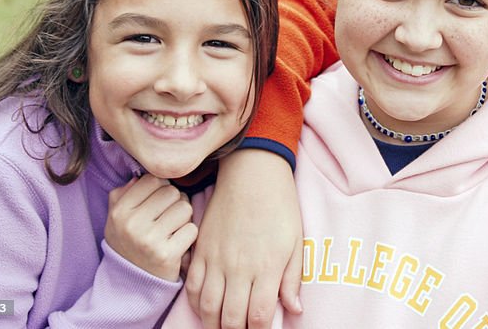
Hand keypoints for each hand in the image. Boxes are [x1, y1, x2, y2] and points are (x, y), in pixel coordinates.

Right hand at [105, 174, 197, 281]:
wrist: (131, 284)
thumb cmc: (130, 243)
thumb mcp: (117, 218)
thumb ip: (125, 193)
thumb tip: (140, 174)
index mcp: (119, 211)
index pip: (153, 180)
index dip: (161, 188)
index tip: (157, 202)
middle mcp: (132, 224)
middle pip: (172, 192)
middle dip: (175, 202)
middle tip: (167, 217)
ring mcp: (149, 240)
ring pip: (185, 208)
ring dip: (184, 218)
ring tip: (172, 230)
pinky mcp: (167, 255)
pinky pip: (192, 229)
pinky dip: (189, 235)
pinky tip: (177, 243)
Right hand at [186, 150, 302, 328]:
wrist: (252, 173)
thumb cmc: (280, 206)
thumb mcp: (296, 241)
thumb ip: (293, 279)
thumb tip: (295, 310)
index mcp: (266, 266)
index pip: (258, 316)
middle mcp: (239, 267)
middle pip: (231, 318)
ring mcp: (216, 259)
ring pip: (207, 307)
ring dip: (213, 323)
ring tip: (221, 327)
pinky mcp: (201, 249)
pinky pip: (192, 285)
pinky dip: (196, 303)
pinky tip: (204, 307)